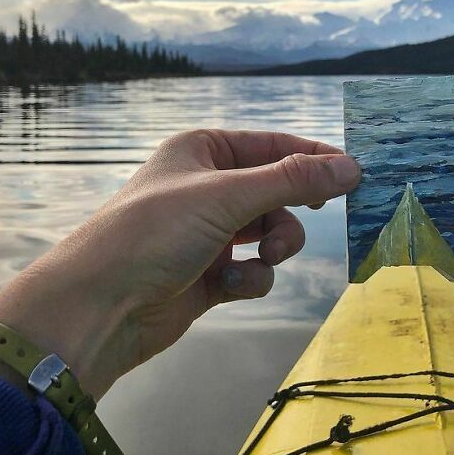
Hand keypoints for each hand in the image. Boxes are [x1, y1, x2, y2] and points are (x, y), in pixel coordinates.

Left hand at [0, 130, 359, 397]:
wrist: (99, 308)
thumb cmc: (155, 233)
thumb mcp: (227, 197)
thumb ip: (293, 181)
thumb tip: (351, 167)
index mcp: (203, 151)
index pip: (273, 146)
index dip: (313, 158)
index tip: (354, 175)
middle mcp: (206, 187)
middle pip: (276, 192)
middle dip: (287, 214)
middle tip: (301, 222)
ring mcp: (208, 232)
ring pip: (270, 234)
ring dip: (274, 248)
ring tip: (262, 260)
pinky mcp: (210, 274)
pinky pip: (253, 270)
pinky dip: (249, 279)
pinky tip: (227, 285)